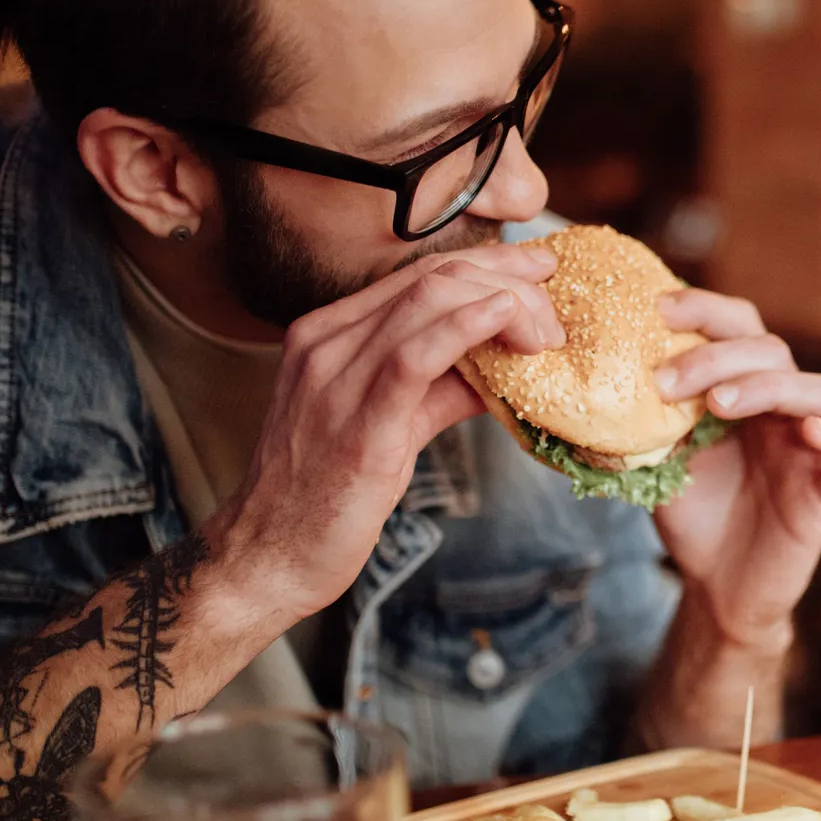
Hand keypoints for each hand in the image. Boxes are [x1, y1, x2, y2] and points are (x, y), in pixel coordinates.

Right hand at [205, 243, 565, 618]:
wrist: (268, 557)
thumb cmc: (327, 495)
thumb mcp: (389, 423)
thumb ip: (441, 387)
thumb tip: (504, 365)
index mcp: (328, 334)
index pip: (419, 273)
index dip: (487, 263)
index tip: (537, 271)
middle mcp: (325, 342)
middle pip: (432, 277)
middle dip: (505, 279)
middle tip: (552, 309)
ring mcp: (335, 377)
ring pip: (429, 300)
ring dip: (504, 304)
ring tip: (545, 333)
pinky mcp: (357, 423)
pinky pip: (416, 356)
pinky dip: (469, 326)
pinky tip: (507, 322)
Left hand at [652, 288, 820, 651]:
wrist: (718, 586)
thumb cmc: (695, 514)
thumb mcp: (658, 458)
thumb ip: (645, 420)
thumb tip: (596, 384)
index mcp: (745, 389)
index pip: (739, 329)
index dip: (706, 309)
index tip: (658, 309)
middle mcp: (783, 409)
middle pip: (774, 352)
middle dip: (718, 356)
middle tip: (667, 382)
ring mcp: (812, 447)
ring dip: (771, 386)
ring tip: (720, 404)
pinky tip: (808, 430)